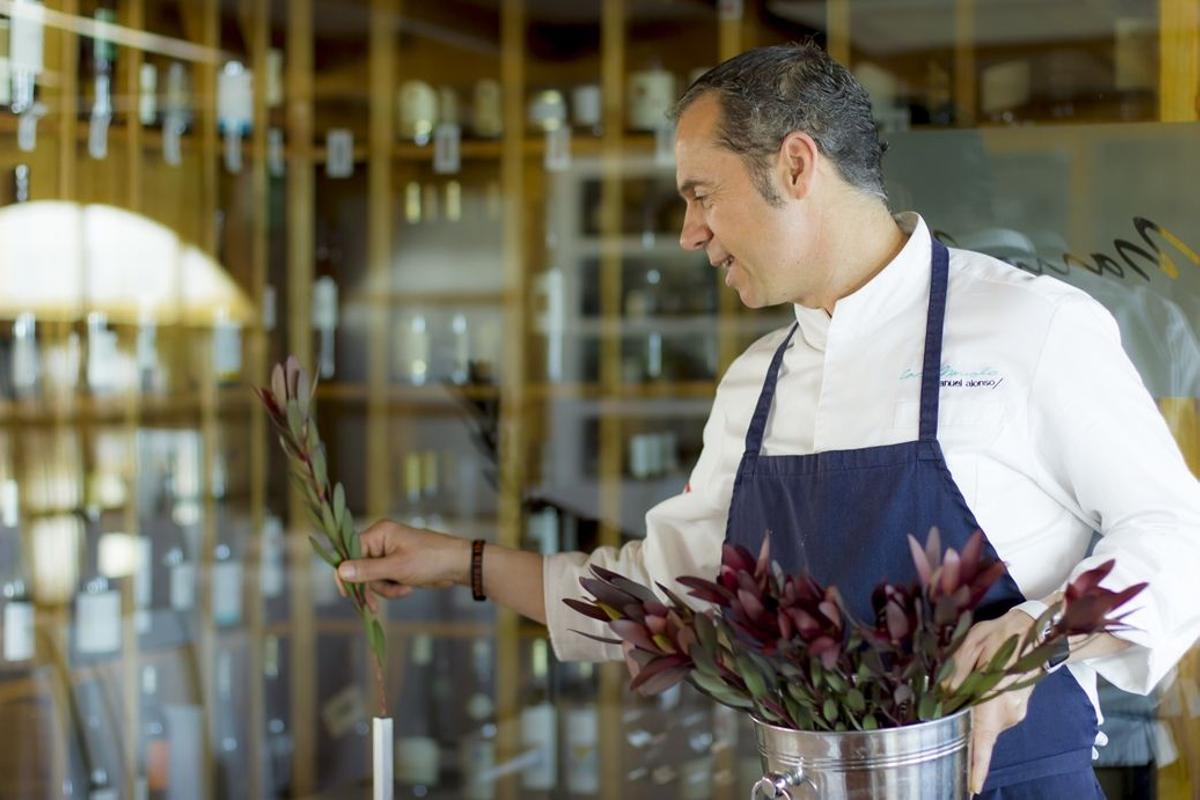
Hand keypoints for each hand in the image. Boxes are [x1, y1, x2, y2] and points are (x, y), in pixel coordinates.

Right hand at [334, 519, 471, 612]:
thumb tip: (340, 570)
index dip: (346, 572)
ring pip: (373, 578)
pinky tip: (408, 588)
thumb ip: (367, 570)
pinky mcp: (397, 565)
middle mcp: (381, 541)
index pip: (350, 551)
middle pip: (360, 568)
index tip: (347, 593)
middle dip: (372, 586)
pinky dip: (393, 589)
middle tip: (373, 606)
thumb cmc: (430, 559)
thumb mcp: (397, 567)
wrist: (457, 565)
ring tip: (404, 589)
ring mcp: (389, 554)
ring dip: (386, 589)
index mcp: (379, 533)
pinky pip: (385, 581)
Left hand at [945, 608, 1040, 794]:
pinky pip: (992, 715)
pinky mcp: (1015, 708)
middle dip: (961, 726)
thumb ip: (955, 674)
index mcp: (995, 701)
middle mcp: (1008, 713)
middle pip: (979, 732)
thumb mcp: (971, 646)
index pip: (984, 740)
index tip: (972, 788)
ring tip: (966, 683)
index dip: (977, 766)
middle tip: (947, 705)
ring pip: (984, 722)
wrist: (1035, 631)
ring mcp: (1014, 712)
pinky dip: (981, 709)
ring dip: (971, 712)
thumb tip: (943, 695)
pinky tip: (976, 688)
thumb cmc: (1001, 635)